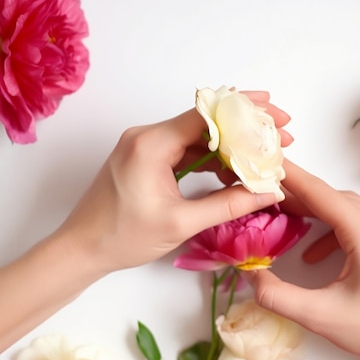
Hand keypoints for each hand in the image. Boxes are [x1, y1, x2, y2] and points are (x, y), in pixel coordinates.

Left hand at [55, 91, 290, 273]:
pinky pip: (184, 150)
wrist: (81, 249)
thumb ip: (228, 205)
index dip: (245, 111)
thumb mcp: (181, 222)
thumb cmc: (123, 237)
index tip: (274, 113)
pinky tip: (232, 171)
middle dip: (243, 128)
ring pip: (196, 136)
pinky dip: (209, 158)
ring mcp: (144, 145)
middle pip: (204, 121)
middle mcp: (147, 135)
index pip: (206, 114)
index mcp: (151, 143)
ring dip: (228, 145)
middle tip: (279, 134)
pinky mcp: (144, 158)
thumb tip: (269, 192)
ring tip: (262, 156)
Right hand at [247, 160, 359, 359]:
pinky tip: (322, 253)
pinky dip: (340, 229)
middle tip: (272, 199)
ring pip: (353, 208)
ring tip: (293, 222)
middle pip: (337, 198)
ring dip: (322, 212)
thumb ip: (277, 296)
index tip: (271, 162)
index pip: (322, 195)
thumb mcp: (321, 316)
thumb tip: (251, 277)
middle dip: (303, 197)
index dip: (293, 178)